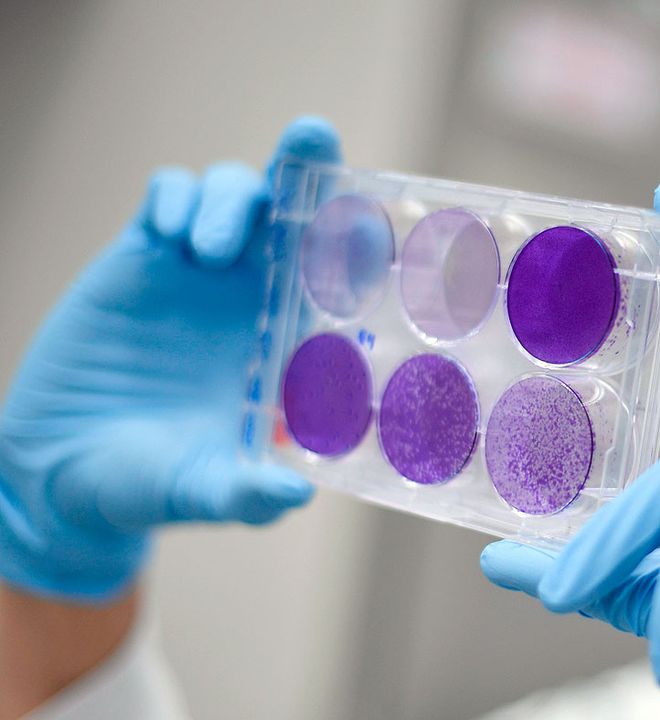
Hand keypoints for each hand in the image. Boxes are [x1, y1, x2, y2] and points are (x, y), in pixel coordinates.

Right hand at [0, 117, 340, 602]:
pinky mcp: (143, 260)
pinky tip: (170, 236)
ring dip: (232, 200)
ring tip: (207, 252)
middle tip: (313, 136)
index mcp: (291, 342)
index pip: (340, 277)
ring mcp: (201, 274)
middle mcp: (256, 299)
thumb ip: (247, 494)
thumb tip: (293, 495)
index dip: (360, 237)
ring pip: (237, 195)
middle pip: (295, 212)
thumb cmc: (154, 486)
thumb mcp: (203, 491)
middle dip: (306, 164)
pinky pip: (170, 197)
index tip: (383, 206)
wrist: (65, 475)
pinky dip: (178, 199)